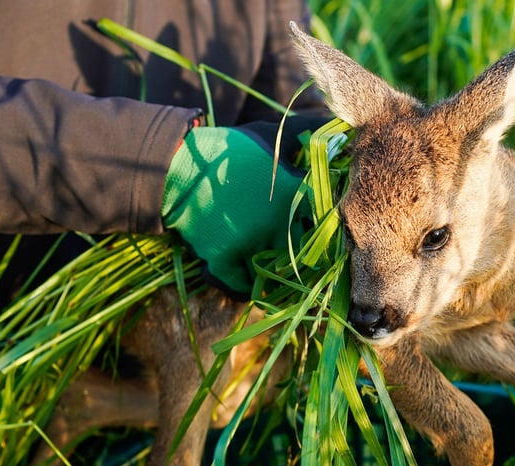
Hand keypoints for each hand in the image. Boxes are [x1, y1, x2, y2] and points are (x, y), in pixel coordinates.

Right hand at [161, 117, 320, 295]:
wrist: (177, 167)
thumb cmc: (227, 150)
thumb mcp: (269, 134)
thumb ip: (304, 132)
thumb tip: (337, 127)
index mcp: (295, 193)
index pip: (327, 220)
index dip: (327, 230)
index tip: (321, 233)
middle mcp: (278, 224)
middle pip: (304, 255)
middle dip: (304, 257)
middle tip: (300, 258)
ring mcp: (250, 245)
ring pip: (274, 274)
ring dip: (275, 275)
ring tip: (275, 272)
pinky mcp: (223, 261)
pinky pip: (241, 287)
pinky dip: (244, 288)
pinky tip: (248, 282)